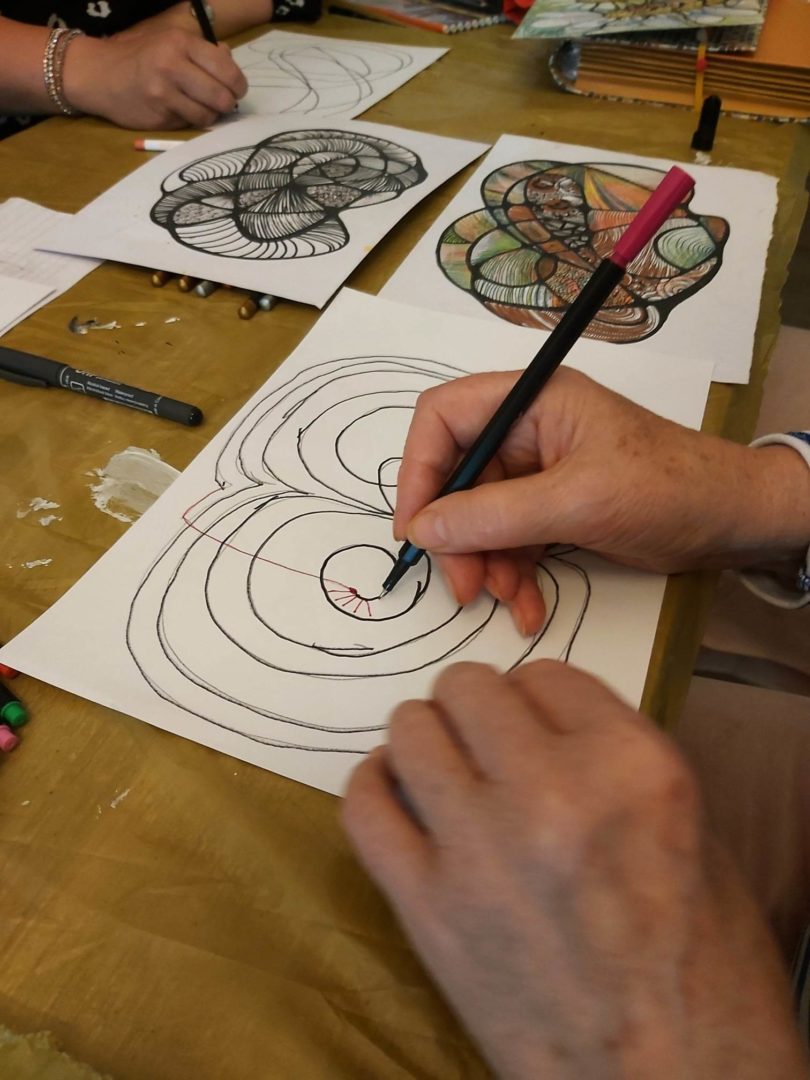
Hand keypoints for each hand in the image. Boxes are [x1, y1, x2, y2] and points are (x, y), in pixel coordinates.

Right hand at [63, 27, 247, 129]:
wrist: (99, 74)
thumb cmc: (140, 57)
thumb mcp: (170, 42)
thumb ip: (203, 51)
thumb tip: (230, 62)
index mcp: (181, 42)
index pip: (227, 69)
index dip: (238, 85)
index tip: (236, 90)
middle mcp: (173, 65)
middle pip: (222, 97)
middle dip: (228, 104)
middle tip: (223, 104)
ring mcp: (164, 93)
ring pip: (208, 115)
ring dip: (210, 116)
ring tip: (200, 107)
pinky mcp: (158, 116)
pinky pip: (189, 124)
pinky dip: (190, 121)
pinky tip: (179, 111)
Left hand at [343, 660, 807, 1078]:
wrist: (666, 1079)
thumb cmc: (697, 961)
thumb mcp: (688, 826)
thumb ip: (609, 758)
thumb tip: (537, 721)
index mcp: (632, 767)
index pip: (545, 674)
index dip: (534, 698)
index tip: (530, 724)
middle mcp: (553, 794)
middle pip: (469, 687)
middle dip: (475, 709)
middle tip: (485, 746)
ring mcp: (480, 850)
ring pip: (410, 730)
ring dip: (425, 741)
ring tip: (444, 771)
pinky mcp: (425, 908)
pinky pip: (364, 805)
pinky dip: (376, 789)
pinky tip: (399, 798)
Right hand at [393, 369, 809, 633]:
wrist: (731, 521)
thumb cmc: (667, 488)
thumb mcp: (576, 502)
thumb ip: (495, 515)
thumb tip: (423, 530)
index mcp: (532, 400)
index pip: (444, 418)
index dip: (419, 470)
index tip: (416, 529)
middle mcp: (528, 429)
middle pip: (457, 476)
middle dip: (458, 535)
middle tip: (462, 586)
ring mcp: (539, 471)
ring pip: (481, 517)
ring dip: (485, 563)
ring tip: (502, 600)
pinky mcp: (553, 507)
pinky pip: (510, 539)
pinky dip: (511, 573)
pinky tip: (526, 606)